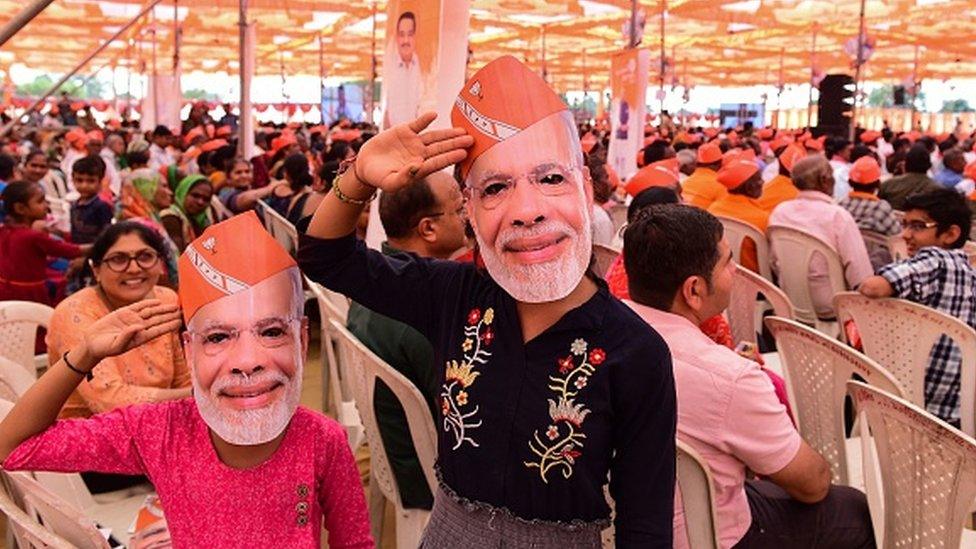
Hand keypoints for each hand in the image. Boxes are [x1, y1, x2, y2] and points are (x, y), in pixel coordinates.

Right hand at [82, 300, 182, 361]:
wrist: (92, 342)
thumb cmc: (105, 348)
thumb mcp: (116, 345)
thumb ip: (128, 337)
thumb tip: (140, 326)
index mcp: (140, 337)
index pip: (158, 330)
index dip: (169, 326)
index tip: (180, 322)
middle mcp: (139, 327)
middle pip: (158, 320)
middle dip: (170, 316)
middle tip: (182, 311)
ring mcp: (132, 319)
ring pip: (151, 312)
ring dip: (162, 309)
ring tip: (174, 306)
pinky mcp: (124, 313)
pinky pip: (138, 306)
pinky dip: (148, 303)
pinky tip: (158, 302)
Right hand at [353, 112, 473, 192]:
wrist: (366, 165)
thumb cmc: (379, 178)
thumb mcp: (390, 183)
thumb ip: (405, 178)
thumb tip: (418, 167)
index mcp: (420, 168)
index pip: (438, 162)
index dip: (450, 157)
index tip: (463, 154)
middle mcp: (420, 154)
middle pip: (441, 148)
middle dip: (456, 144)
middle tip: (471, 140)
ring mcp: (414, 142)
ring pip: (434, 136)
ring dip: (447, 133)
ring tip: (461, 130)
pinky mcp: (404, 131)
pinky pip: (417, 124)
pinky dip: (425, 120)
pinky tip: (433, 115)